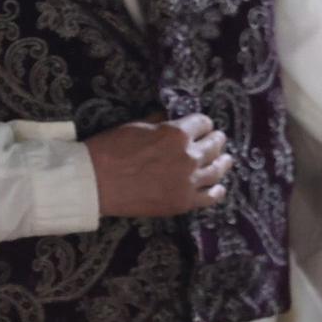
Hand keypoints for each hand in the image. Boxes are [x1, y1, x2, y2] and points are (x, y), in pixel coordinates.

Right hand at [84, 113, 230, 217]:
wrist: (95, 183)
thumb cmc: (109, 150)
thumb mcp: (134, 126)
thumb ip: (158, 123)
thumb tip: (168, 120)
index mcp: (177, 133)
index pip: (202, 123)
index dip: (203, 123)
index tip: (202, 126)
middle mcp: (189, 156)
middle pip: (214, 145)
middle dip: (216, 140)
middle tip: (217, 140)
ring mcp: (188, 181)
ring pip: (216, 170)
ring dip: (223, 162)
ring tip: (225, 160)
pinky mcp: (183, 202)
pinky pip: (210, 196)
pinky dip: (217, 190)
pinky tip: (218, 187)